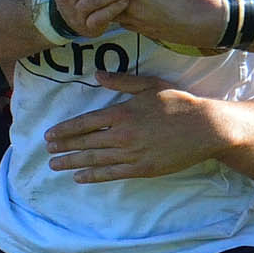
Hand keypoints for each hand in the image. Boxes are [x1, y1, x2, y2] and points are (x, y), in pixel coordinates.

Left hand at [44, 71, 232, 181]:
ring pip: (95, 160)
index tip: (49, 136)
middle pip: (85, 143)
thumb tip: (97, 75)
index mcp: (122, 113)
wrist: (205, 128)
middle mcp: (122, 135)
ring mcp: (132, 154)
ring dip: (73, 163)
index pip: (85, 123)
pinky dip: (93, 176)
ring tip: (56, 165)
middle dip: (64, 148)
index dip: (65, 131)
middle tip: (48, 152)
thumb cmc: (178, 103)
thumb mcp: (148, 85)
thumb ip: (120, 81)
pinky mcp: (142, 169)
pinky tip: (80, 177)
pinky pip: (111, 174)